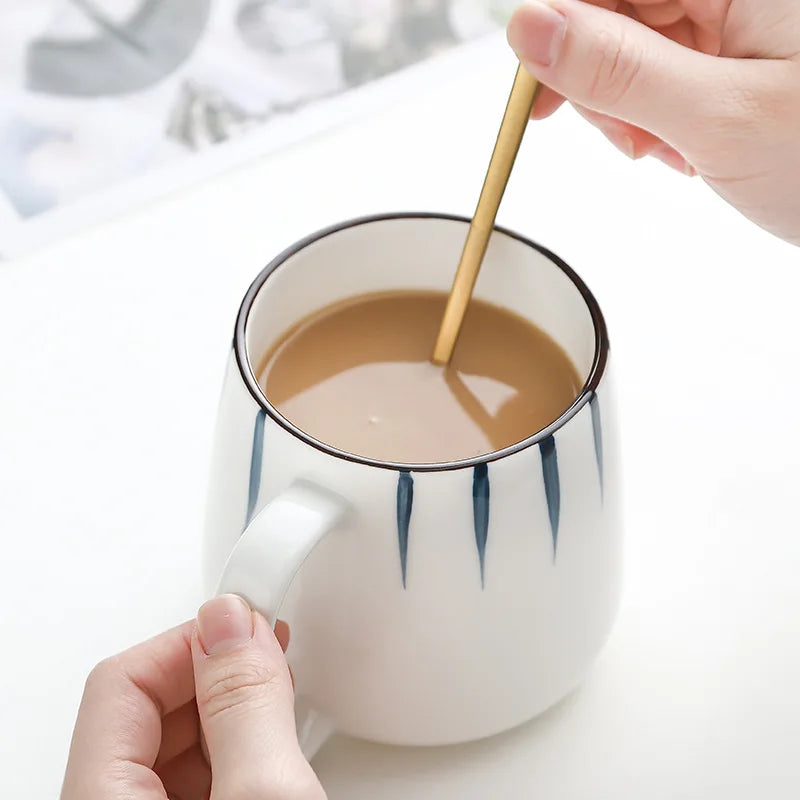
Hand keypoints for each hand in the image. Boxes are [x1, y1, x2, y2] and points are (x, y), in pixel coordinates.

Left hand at [61, 595, 324, 799]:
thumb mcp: (264, 794)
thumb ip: (244, 705)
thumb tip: (228, 622)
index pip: (121, 682)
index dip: (191, 641)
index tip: (250, 624)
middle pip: (146, 709)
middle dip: (217, 674)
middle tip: (272, 661)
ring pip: (175, 743)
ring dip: (232, 712)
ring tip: (281, 707)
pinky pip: (198, 777)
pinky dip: (238, 750)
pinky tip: (274, 752)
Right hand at [507, 0, 799, 244]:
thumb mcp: (718, 118)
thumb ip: (619, 69)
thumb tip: (531, 27)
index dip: (562, 27)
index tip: (541, 91)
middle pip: (617, 13)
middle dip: (604, 83)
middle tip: (632, 137)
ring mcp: (737, 24)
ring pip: (633, 51)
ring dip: (631, 110)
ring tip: (671, 150)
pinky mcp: (733, 60)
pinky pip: (662, 78)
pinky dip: (658, 121)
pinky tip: (687, 149)